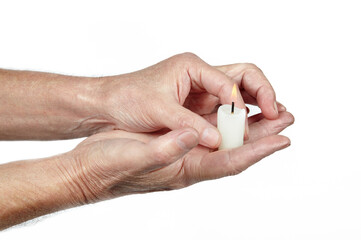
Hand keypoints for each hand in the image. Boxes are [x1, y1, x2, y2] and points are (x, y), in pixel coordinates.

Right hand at [57, 111, 293, 202]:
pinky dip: (223, 122)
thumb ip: (166, 148)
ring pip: (223, 140)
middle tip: (287, 120)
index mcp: (184, 171)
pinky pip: (206, 132)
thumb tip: (194, 134)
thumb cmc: (108, 166)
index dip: (257, 151)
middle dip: (262, 137)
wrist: (89, 169)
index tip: (282, 140)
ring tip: (268, 113)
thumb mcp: (136, 155)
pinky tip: (230, 112)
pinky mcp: (173, 142)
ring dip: (247, 128)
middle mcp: (189, 163)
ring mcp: (182, 152)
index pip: (229, 162)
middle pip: (234, 151)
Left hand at [97, 53, 279, 147]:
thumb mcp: (157, 110)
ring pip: (239, 93)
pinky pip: (226, 108)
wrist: (108, 103)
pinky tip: (250, 128)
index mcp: (192, 67)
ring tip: (275, 120)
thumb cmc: (127, 97)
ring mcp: (200, 90)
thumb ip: (187, 125)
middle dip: (264, 94)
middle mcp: (200, 75)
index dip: (243, 102)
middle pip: (244, 78)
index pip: (230, 81)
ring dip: (257, 105)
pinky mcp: (197, 105)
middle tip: (278, 114)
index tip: (252, 120)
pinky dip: (241, 117)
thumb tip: (215, 139)